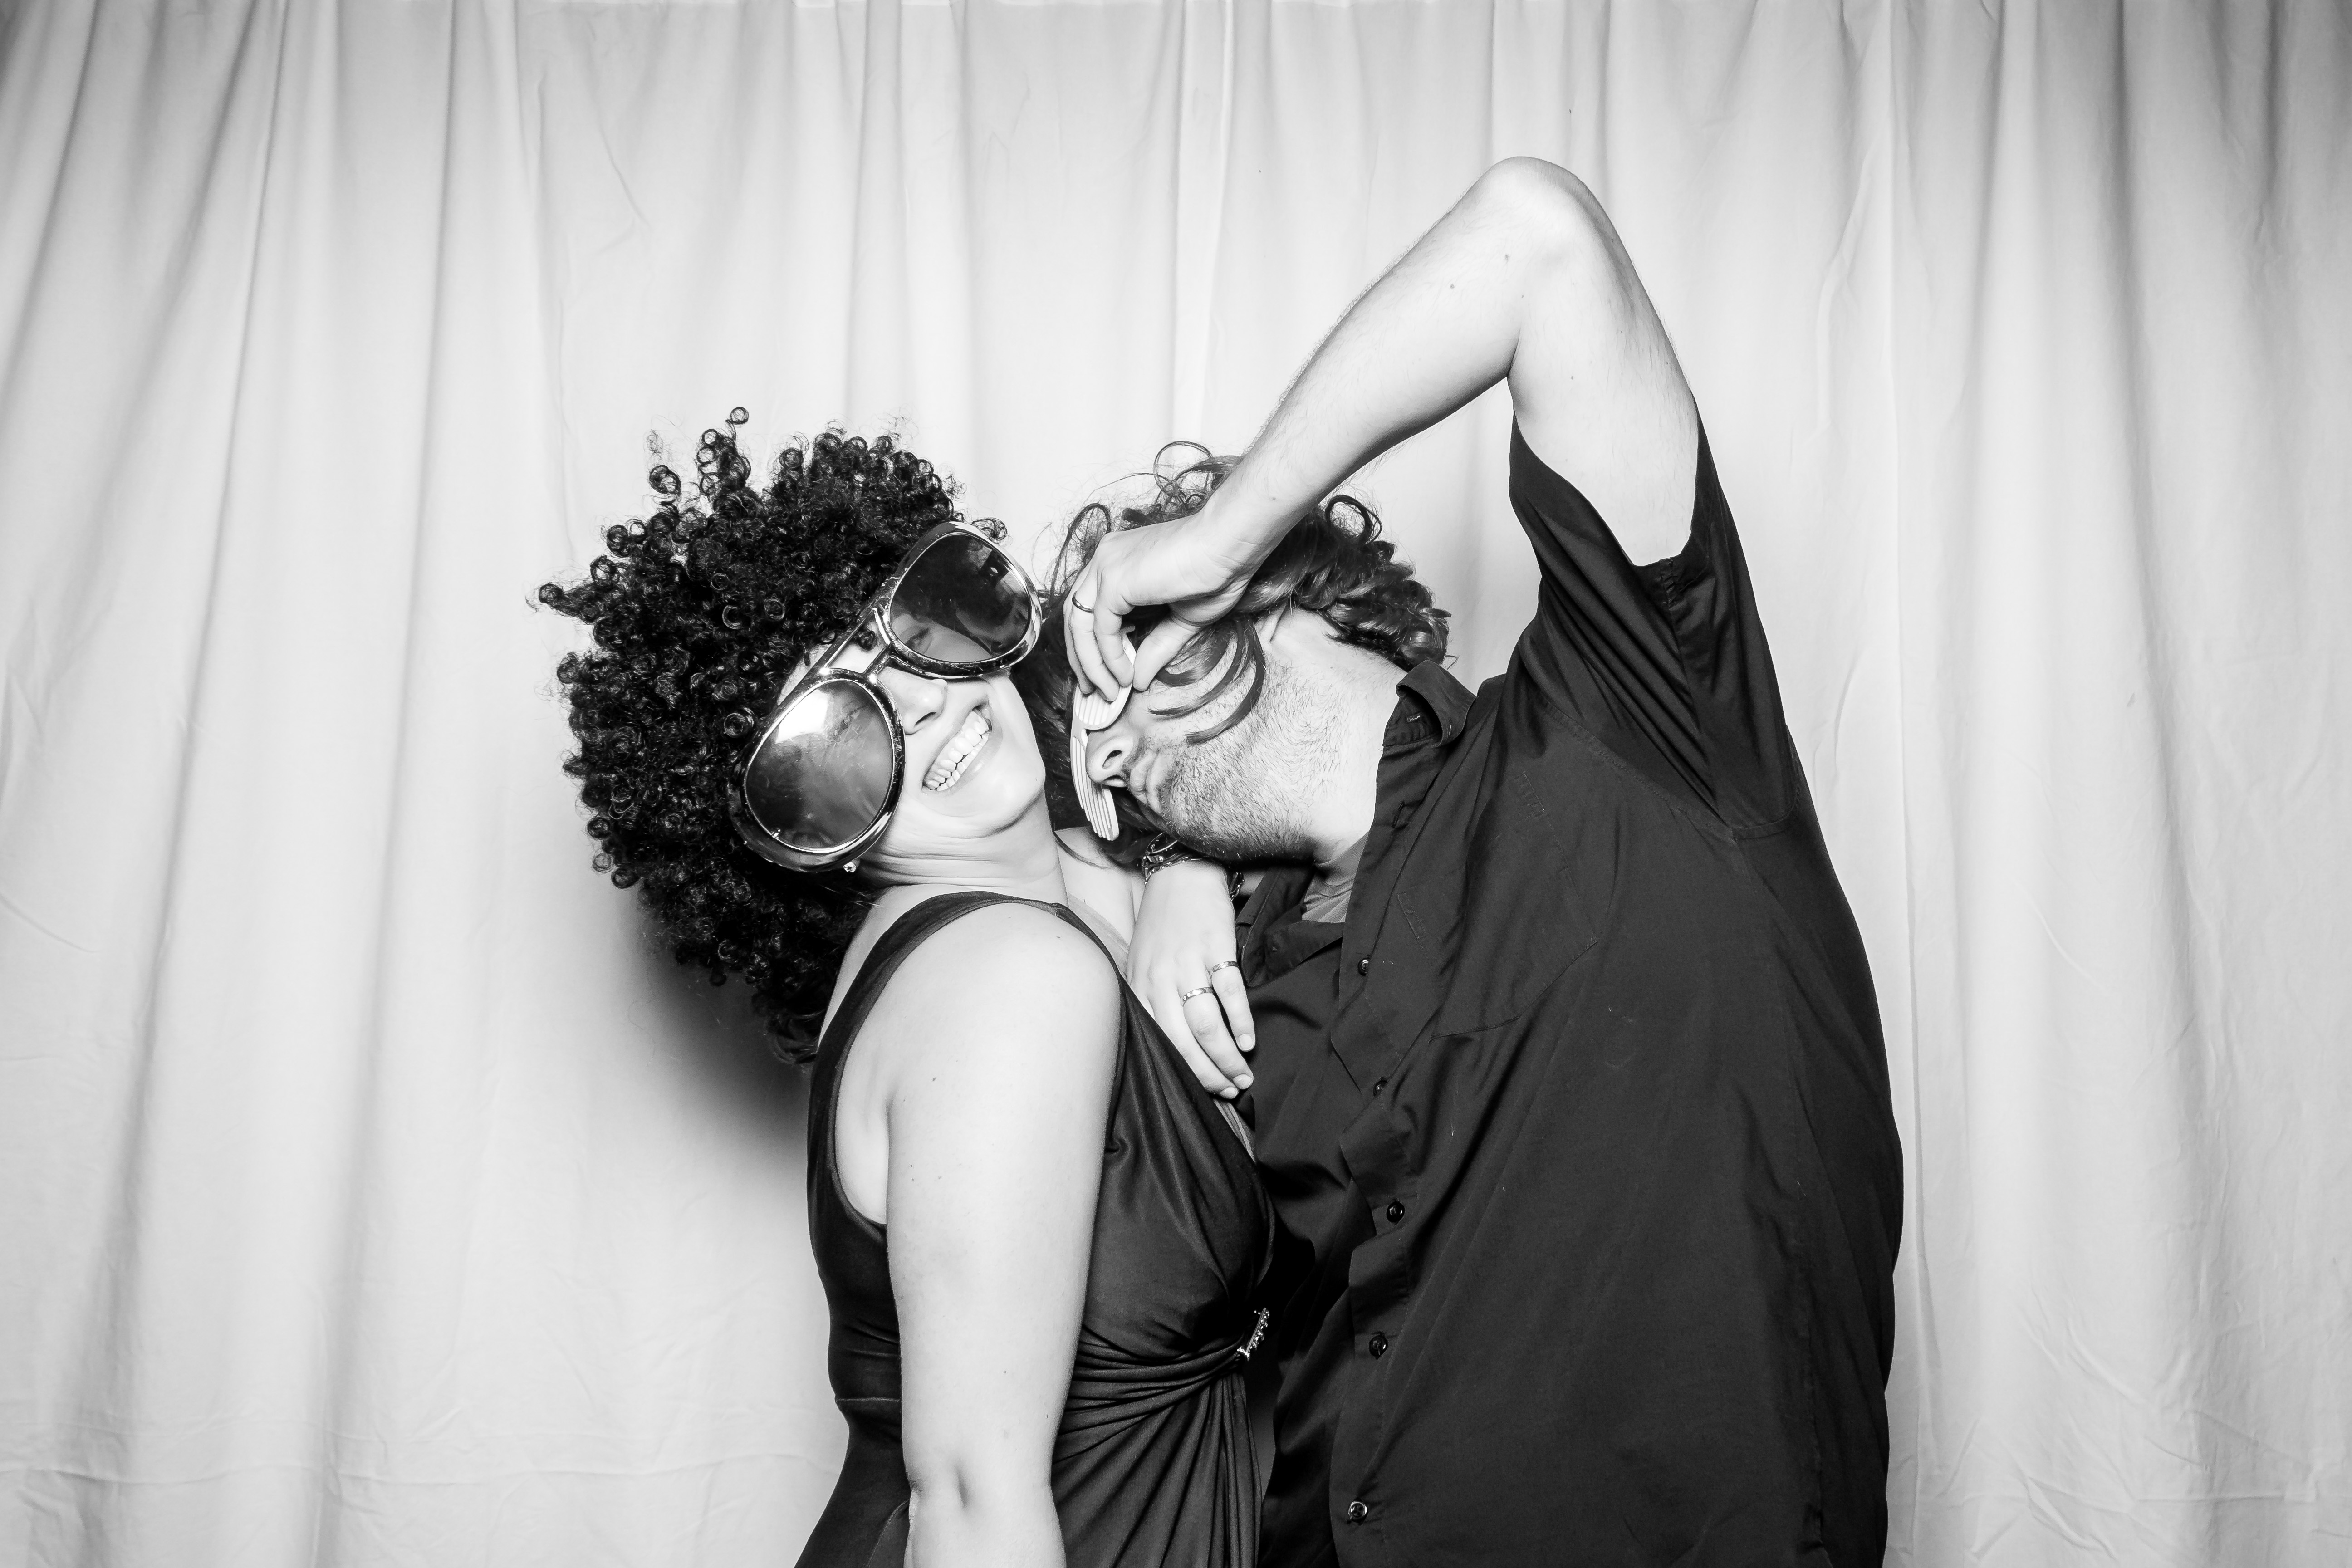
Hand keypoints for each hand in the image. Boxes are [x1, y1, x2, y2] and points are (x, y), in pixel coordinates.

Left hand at [1063, 499, 1264, 697]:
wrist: (1232, 544)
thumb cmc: (1217, 570)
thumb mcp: (1182, 618)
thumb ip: (1155, 646)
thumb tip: (1138, 680)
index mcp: (1119, 561)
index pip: (1088, 607)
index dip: (1091, 645)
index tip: (1103, 675)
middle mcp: (1105, 559)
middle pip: (1076, 616)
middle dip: (1081, 658)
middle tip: (1093, 690)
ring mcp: (1106, 566)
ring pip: (1080, 624)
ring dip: (1091, 664)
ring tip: (1108, 691)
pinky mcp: (1114, 579)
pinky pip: (1100, 628)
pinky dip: (1109, 657)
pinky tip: (1124, 675)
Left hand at [1126, 858, 1255, 1097]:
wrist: (1182, 873)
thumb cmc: (1164, 924)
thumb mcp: (1143, 963)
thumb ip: (1153, 999)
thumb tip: (1177, 1043)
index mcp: (1140, 987)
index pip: (1163, 1043)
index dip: (1187, 1072)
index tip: (1208, 1089)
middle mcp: (1160, 980)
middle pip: (1185, 1041)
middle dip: (1210, 1073)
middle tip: (1232, 1088)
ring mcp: (1187, 964)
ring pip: (1206, 1025)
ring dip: (1227, 1055)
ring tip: (1244, 1072)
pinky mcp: (1214, 948)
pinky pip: (1229, 993)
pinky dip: (1241, 1021)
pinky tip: (1249, 1039)